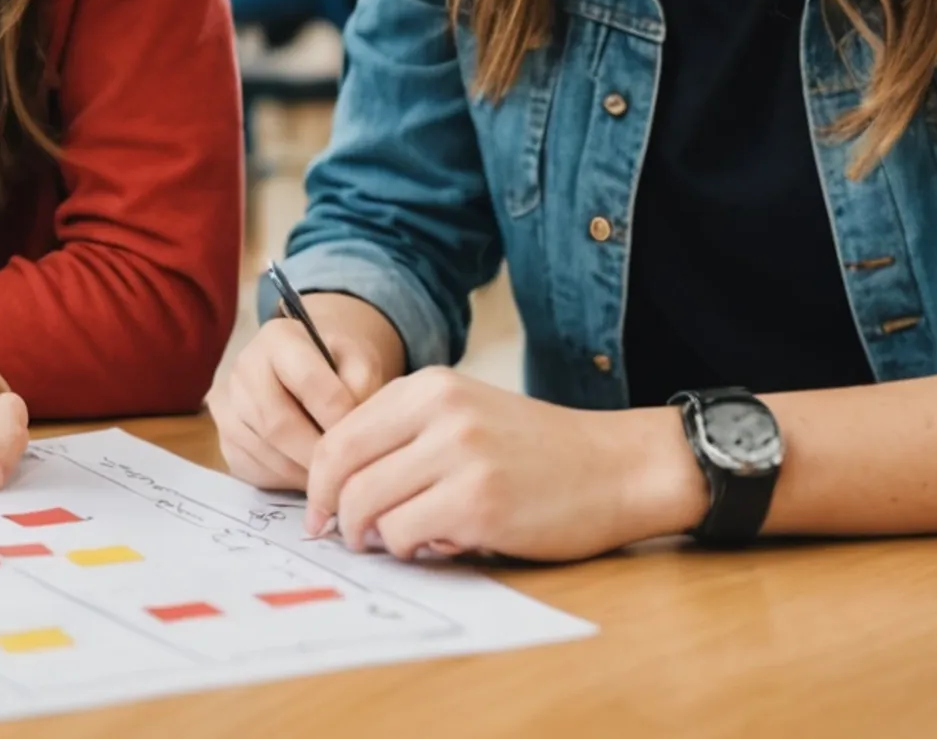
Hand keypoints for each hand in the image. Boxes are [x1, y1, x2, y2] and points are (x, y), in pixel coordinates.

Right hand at [213, 292, 404, 489]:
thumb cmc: (340, 364)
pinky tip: (307, 473)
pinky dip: (283, 479)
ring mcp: (226, 403)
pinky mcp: (222, 436)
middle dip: (316, 454)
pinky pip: (250, 468)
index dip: (337, 416)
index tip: (360, 437)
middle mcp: (243, 367)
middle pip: (276, 423)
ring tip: (331, 474)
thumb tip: (347, 434)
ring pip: (262, 451)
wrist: (311, 366)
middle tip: (345, 471)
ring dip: (302, 472)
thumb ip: (363, 387)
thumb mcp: (362, 361)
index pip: (306, 381)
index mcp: (278, 337)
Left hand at [300, 367, 705, 562]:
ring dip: (374, 535)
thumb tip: (341, 485)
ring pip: (368, 506)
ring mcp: (460, 458)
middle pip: (342, 469)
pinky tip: (439, 543)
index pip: (339, 433)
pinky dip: (410, 548)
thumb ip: (407, 435)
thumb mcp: (467, 414)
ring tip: (398, 540)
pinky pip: (406, 535)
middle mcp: (440, 414)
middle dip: (333, 512)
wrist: (618, 467)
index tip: (319, 509)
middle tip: (343, 536)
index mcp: (430, 388)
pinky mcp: (480, 505)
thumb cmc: (539, 450)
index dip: (318, 480)